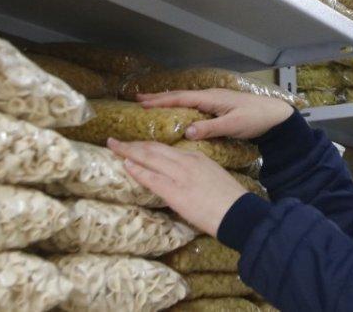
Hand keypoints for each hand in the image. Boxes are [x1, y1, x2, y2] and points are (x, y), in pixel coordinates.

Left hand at [107, 138, 246, 236]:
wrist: (239, 213)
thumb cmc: (229, 199)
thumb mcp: (212, 176)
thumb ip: (195, 172)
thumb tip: (180, 178)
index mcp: (196, 157)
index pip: (165, 148)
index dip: (146, 146)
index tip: (133, 145)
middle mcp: (186, 161)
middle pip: (153, 148)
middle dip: (132, 144)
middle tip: (114, 140)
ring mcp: (180, 175)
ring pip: (149, 158)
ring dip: (128, 152)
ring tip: (113, 147)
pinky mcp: (176, 192)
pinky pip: (152, 178)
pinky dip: (137, 170)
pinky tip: (125, 165)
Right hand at [137, 89, 292, 139]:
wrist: (275, 115)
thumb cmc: (256, 118)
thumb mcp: (233, 125)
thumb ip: (210, 127)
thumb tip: (186, 131)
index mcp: (211, 98)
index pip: (180, 98)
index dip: (160, 101)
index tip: (142, 103)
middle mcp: (210, 96)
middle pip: (179, 95)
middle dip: (158, 97)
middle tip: (137, 99)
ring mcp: (214, 100)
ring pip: (185, 98)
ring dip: (167, 100)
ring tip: (150, 102)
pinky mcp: (218, 106)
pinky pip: (193, 103)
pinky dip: (179, 105)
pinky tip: (176, 110)